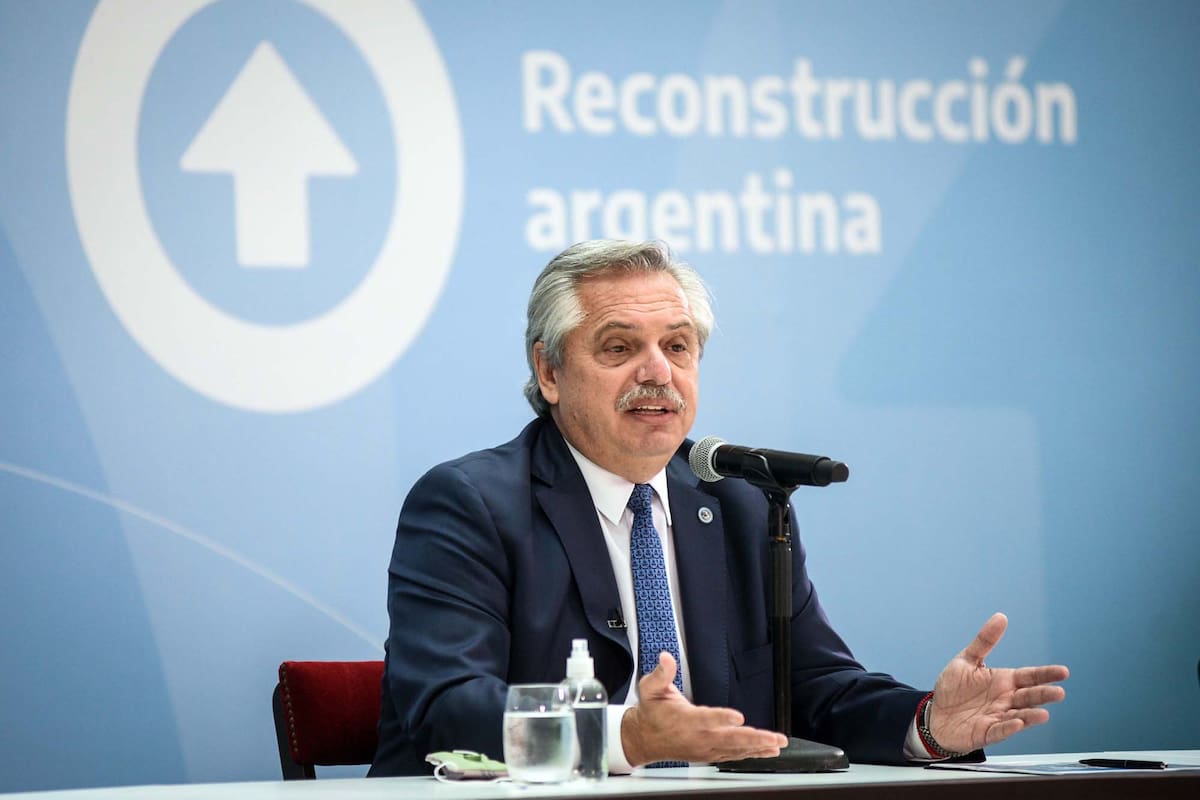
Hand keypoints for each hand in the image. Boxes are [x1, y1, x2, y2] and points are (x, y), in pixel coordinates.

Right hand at [620, 652, 787, 765]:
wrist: (645, 739)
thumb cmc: (652, 713)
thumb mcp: (649, 689)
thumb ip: (661, 674)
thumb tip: (666, 658)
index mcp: (684, 719)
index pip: (705, 719)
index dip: (721, 718)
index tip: (738, 717)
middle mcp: (698, 737)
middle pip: (729, 739)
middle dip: (753, 739)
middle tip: (774, 737)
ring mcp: (706, 748)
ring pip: (736, 749)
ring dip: (758, 746)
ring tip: (777, 742)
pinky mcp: (711, 754)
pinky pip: (735, 755)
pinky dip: (754, 754)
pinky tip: (769, 750)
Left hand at [928, 612, 1068, 753]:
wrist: (935, 715)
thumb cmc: (953, 688)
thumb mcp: (966, 660)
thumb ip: (984, 641)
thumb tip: (1001, 617)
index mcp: (1004, 681)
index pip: (1029, 676)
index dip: (1046, 674)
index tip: (1063, 672)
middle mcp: (1006, 699)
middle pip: (1029, 696)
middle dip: (1044, 695)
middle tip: (1058, 692)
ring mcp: (998, 717)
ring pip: (1019, 716)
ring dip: (1031, 715)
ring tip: (1044, 714)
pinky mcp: (987, 733)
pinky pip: (1000, 730)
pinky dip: (1009, 727)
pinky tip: (1018, 723)